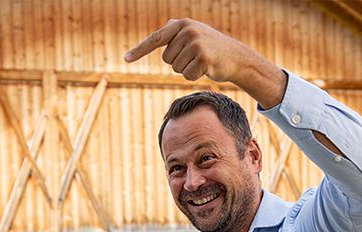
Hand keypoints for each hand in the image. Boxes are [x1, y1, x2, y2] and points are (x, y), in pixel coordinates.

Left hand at [124, 18, 286, 107]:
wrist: (236, 57)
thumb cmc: (209, 48)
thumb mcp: (191, 36)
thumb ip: (173, 35)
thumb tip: (157, 36)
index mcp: (181, 24)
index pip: (155, 38)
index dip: (140, 50)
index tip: (126, 59)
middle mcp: (187, 31)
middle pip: (167, 59)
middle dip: (179, 63)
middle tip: (195, 57)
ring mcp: (196, 43)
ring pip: (176, 69)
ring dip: (187, 70)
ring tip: (201, 61)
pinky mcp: (203, 57)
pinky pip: (187, 75)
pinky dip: (194, 76)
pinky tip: (206, 68)